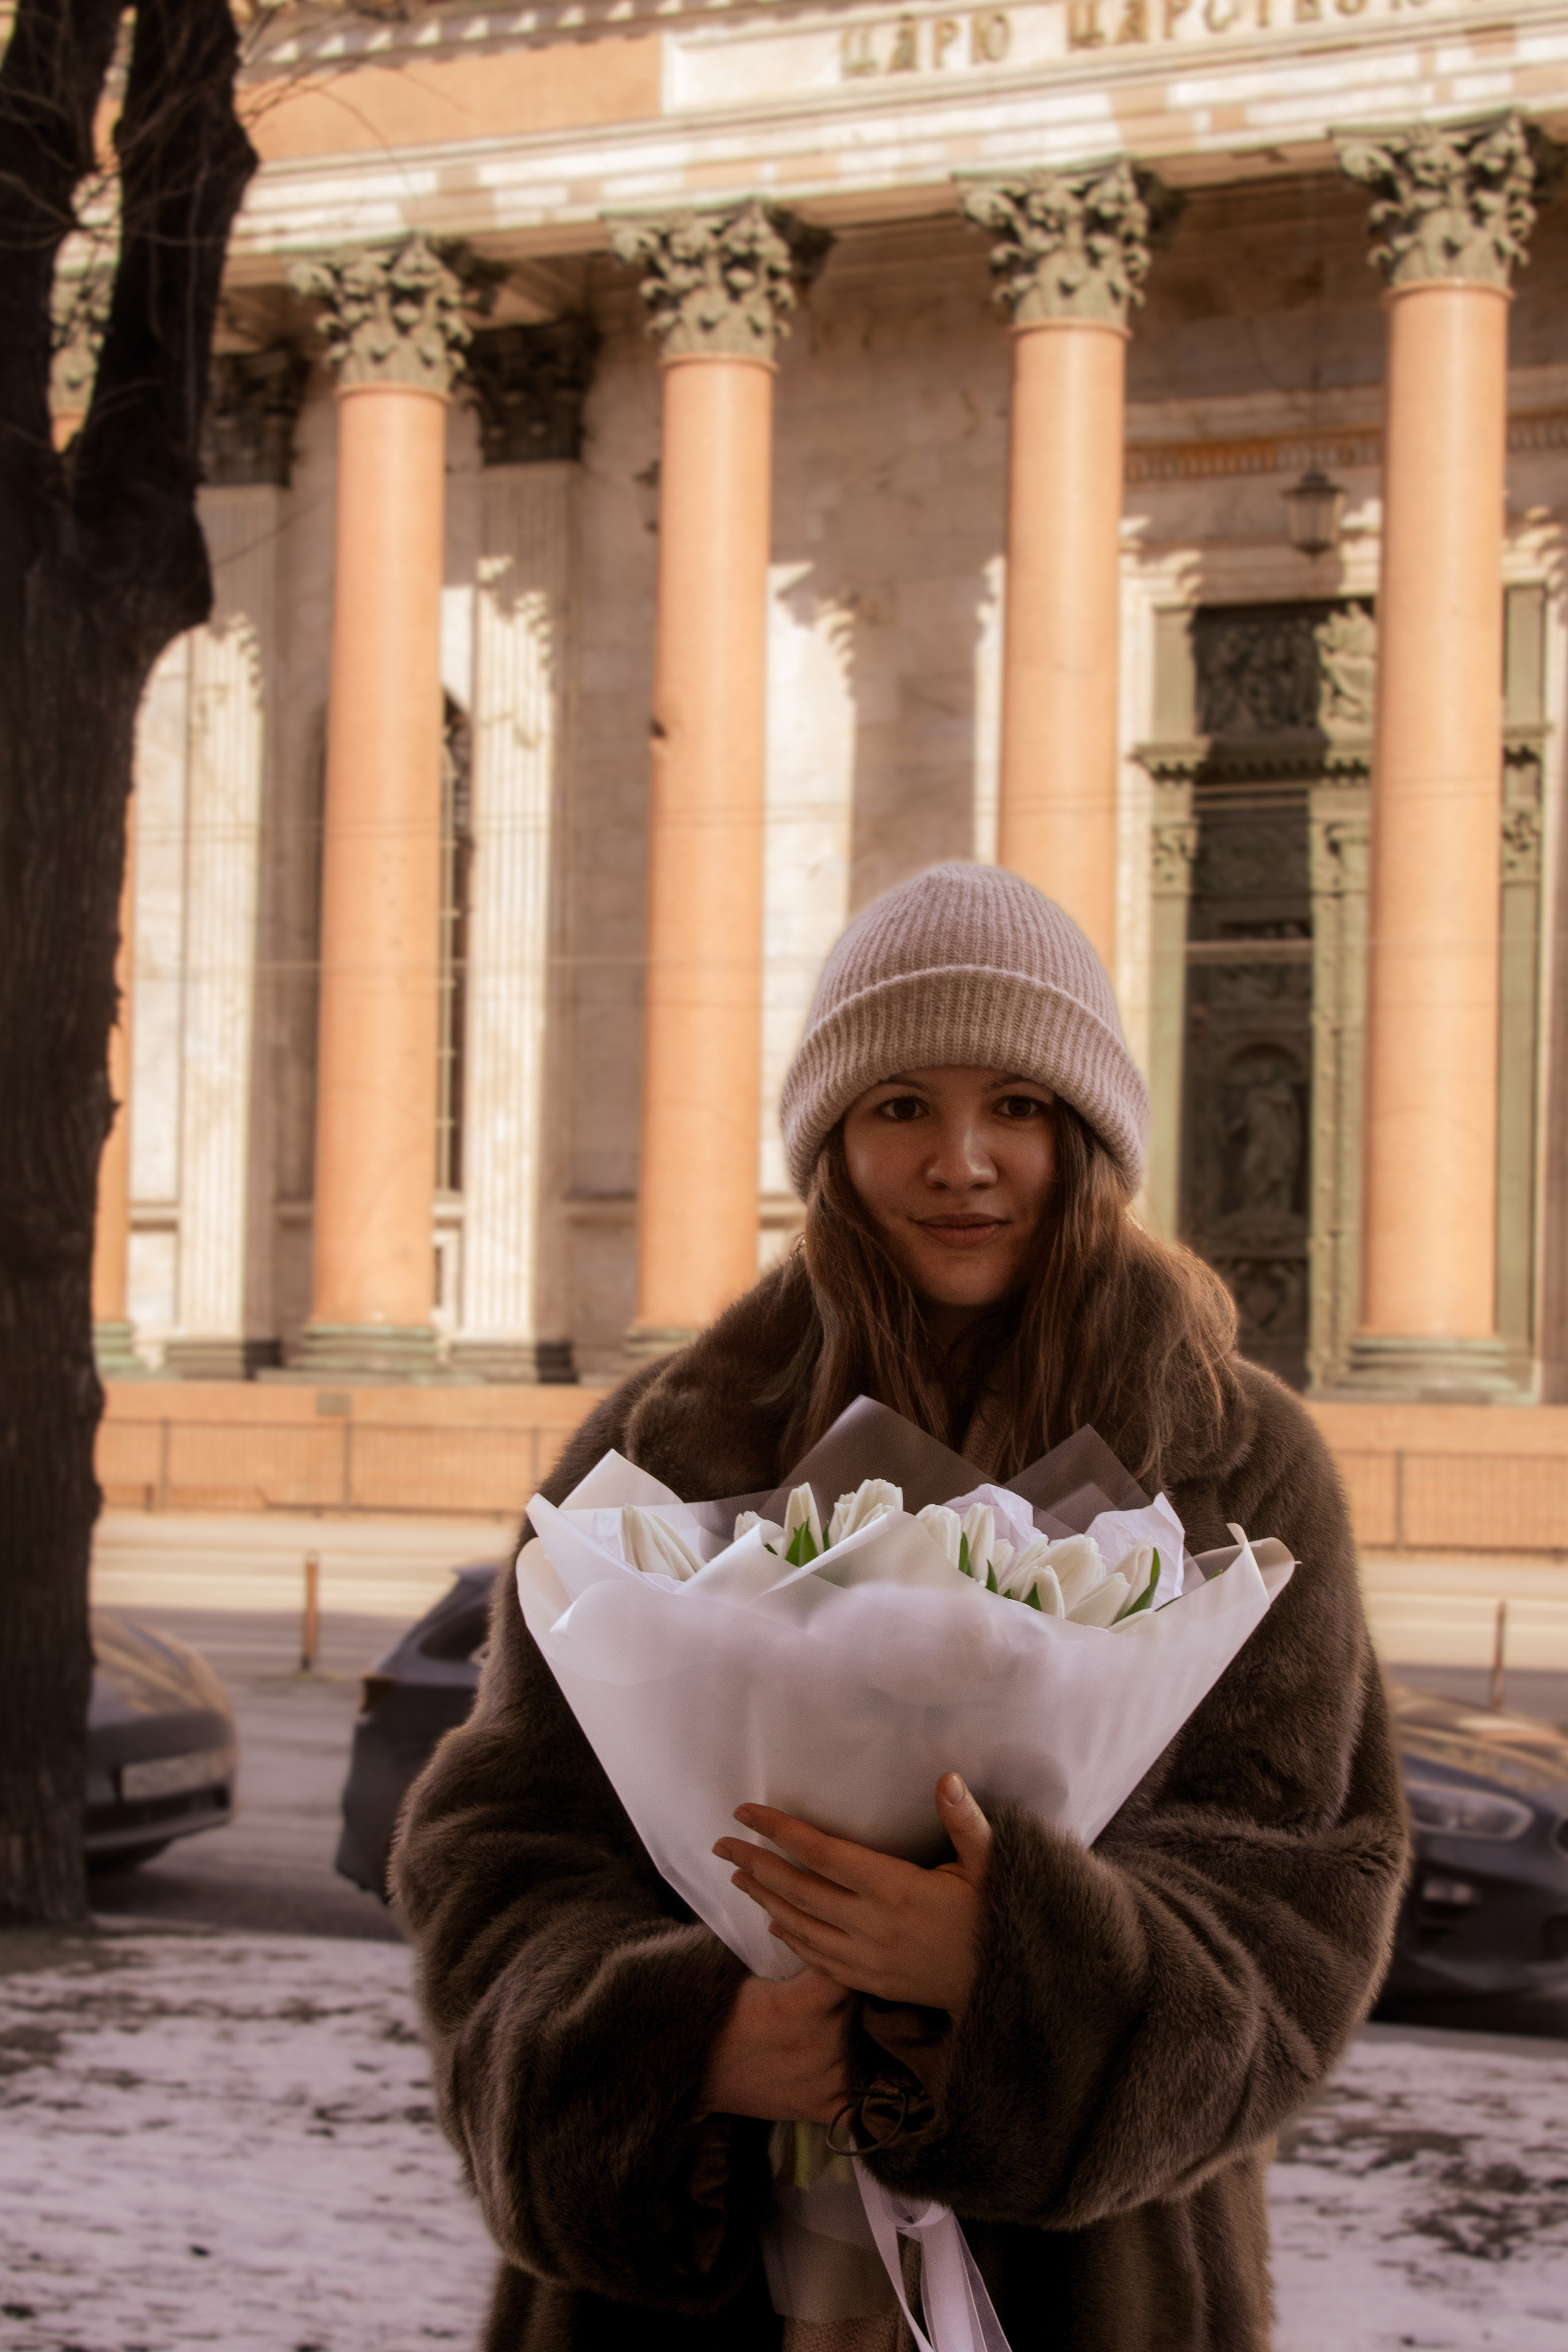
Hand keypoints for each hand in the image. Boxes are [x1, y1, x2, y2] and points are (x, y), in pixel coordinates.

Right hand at [701, 1966, 851, 2123]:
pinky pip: (858, 2101)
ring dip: (863, 2041)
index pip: (845, 1977)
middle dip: (858, 2002)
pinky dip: (863, 2089)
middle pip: (861, 2013)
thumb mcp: (756, 1980)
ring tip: (855, 2029)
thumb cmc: (724, 2015)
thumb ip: (798, 1970)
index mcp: (796, 2006)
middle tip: (848, 1996)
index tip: (844, 1966)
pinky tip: (860, 2073)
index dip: (847, 1969)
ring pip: (866, 2052)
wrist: (694, 2068)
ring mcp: (820, 2082)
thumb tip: (827, 1943)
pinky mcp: (817, 2109)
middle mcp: (815, 2045)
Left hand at [714, 1773, 992, 2012]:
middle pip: (799, 1888)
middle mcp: (873, 1924)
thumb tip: (947, 1777)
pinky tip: (774, 1921)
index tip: (745, 1812)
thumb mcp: (990, 1864)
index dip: (780, 1830)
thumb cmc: (996, 1915)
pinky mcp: (870, 1982)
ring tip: (738, 1877)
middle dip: (755, 1864)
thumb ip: (965, 1821)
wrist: (1008, 1985)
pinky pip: (817, 1959)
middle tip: (722, 1845)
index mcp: (896, 1887)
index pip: (823, 1852)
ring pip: (801, 1925)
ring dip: (765, 1898)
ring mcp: (868, 1958)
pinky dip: (790, 1937)